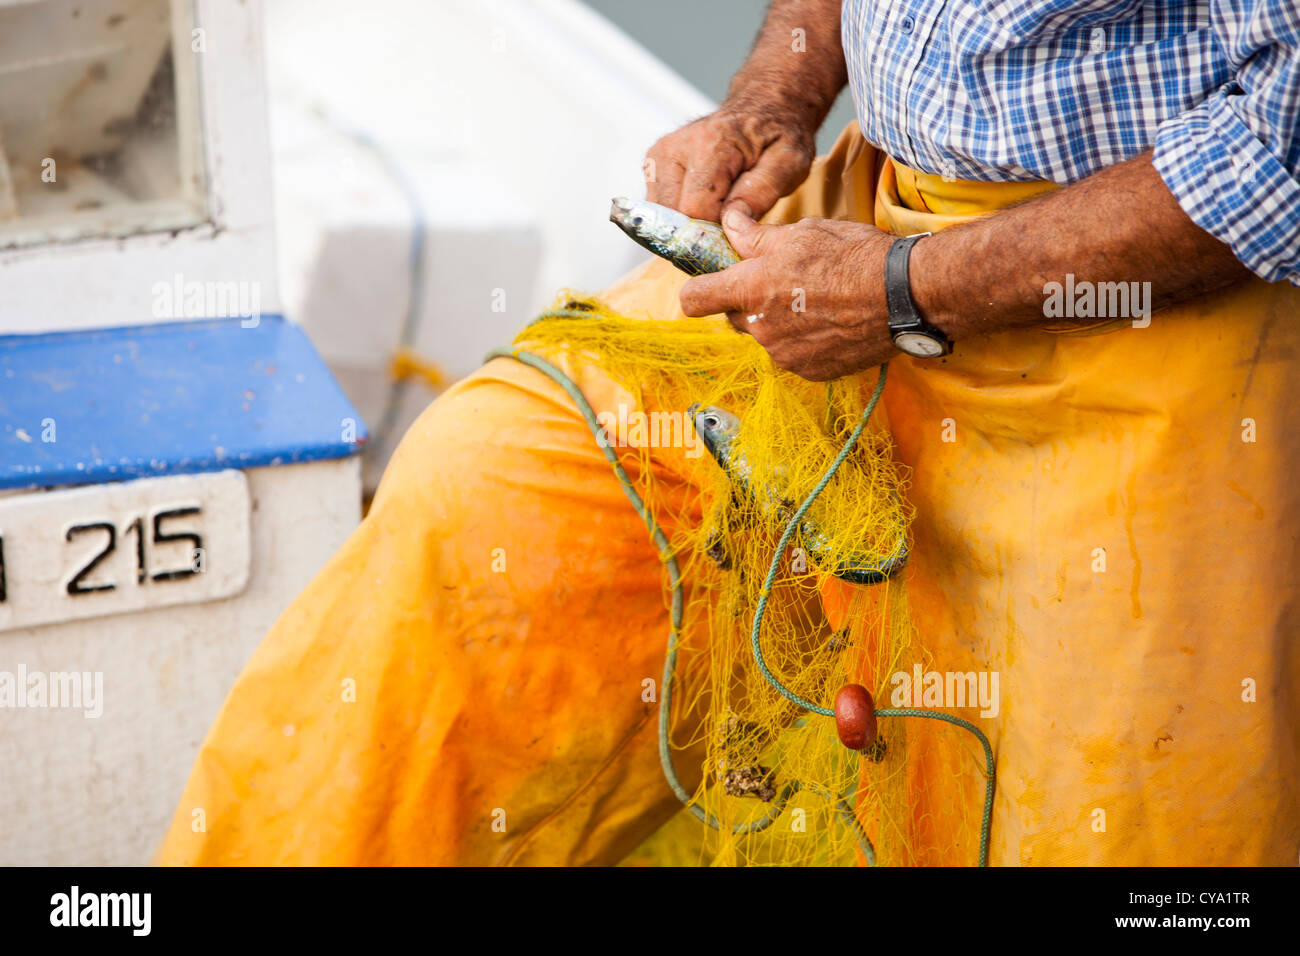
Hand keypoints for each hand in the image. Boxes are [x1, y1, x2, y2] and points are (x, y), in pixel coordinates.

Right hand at [644, 106, 816, 221]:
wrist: (762, 107)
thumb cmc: (777, 135)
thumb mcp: (788, 162)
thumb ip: (761, 192)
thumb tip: (731, 222)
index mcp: (710, 144)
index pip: (695, 211)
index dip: (715, 233)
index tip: (737, 236)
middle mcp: (675, 147)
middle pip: (673, 217)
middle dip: (700, 232)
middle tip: (730, 226)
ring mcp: (659, 156)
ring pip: (662, 218)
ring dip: (688, 224)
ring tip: (718, 210)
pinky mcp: (652, 165)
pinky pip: (658, 209)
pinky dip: (680, 215)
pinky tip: (704, 203)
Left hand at [679, 208, 898, 381]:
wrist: (904, 296)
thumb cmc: (855, 257)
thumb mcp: (803, 233)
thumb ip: (756, 237)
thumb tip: (729, 223)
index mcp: (750, 290)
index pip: (695, 300)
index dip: (697, 291)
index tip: (707, 286)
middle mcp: (760, 328)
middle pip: (733, 318)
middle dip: (748, 302)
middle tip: (783, 282)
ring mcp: (785, 355)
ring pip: (766, 336)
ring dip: (779, 321)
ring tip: (816, 300)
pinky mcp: (809, 372)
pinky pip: (793, 355)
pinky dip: (804, 341)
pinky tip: (831, 321)